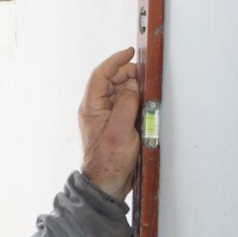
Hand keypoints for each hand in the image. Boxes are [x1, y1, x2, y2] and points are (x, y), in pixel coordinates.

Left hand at [78, 47, 142, 199]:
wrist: (106, 184)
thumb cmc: (109, 162)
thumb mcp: (121, 131)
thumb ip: (126, 104)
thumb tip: (132, 85)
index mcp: (91, 107)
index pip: (100, 75)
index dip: (115, 61)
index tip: (129, 53)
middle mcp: (96, 108)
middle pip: (110, 80)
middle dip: (127, 73)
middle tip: (144, 76)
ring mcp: (104, 116)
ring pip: (118, 91)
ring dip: (132, 87)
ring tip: (145, 91)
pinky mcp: (113, 123)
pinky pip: (123, 103)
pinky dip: (133, 99)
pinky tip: (143, 104)